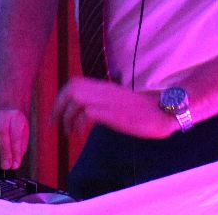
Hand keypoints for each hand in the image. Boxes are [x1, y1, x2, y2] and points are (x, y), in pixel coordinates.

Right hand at [0, 109, 28, 169]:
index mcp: (15, 117)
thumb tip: (13, 165)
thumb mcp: (22, 138)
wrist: (5, 116)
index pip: (16, 134)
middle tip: (6, 166)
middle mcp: (2, 116)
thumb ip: (18, 151)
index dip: (15, 151)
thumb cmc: (14, 130)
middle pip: (1, 132)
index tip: (14, 165)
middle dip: (4, 152)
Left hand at [52, 77, 176, 138]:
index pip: (74, 83)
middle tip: (56, 124)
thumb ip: (102, 101)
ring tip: (70, 132)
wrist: (161, 112)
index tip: (56, 113)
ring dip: (67, 117)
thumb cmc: (141, 110)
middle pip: (71, 88)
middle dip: (59, 106)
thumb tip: (84, 110)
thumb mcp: (117, 101)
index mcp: (103, 86)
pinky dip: (79, 125)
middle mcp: (103, 90)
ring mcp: (108, 100)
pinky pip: (87, 114)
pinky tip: (81, 135)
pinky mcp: (112, 113)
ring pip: (76, 99)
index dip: (61, 97)